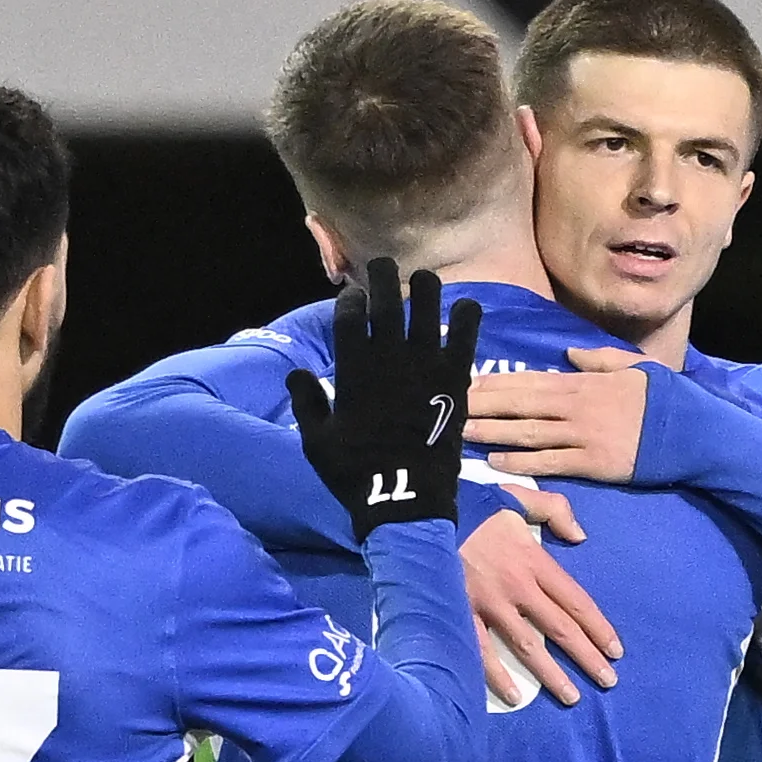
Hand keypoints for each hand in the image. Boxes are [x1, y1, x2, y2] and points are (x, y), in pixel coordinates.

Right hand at [289, 258, 478, 539]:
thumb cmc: (355, 473)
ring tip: (424, 278)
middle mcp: (390, 358)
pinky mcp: (455, 377)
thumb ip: (307, 403)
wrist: (405, 497)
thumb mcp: (316, 442)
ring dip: (425, 287)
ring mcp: (425, 364)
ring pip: (427, 308)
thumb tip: (296, 373)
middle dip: (382, 277)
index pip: (350, 317)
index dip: (349, 300)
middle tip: (383, 264)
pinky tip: (466, 305)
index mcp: (353, 371)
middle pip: (387, 301)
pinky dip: (466, 317)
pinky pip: (464, 336)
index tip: (350, 295)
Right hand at [464, 508, 620, 706]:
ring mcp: (489, 604)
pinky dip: (496, 675)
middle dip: (587, 657)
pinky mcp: (460, 612)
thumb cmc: (474, 505)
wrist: (427, 513)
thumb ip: (556, 511)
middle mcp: (519, 587)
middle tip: (607, 681)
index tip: (615, 650)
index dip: (599, 628)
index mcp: (535, 561)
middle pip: (561, 628)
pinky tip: (513, 695)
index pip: (576, 601)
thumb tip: (580, 537)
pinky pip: (481, 650)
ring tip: (571, 696)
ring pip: (527, 646)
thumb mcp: (522, 497)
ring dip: (551, 674)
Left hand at [466, 347, 652, 481]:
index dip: (497, 381)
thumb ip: (599, 359)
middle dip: (484, 404)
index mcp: (585, 382)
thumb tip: (567, 354)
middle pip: (521, 403)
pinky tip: (496, 461)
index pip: (531, 380)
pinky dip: (522, 462)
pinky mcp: (591, 462)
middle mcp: (578, 406)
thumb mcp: (636, 367)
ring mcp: (583, 434)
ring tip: (461, 432)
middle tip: (450, 405)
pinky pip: (550, 462)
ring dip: (492, 432)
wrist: (694, 431)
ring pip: (528, 432)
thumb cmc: (665, 399)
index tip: (467, 382)